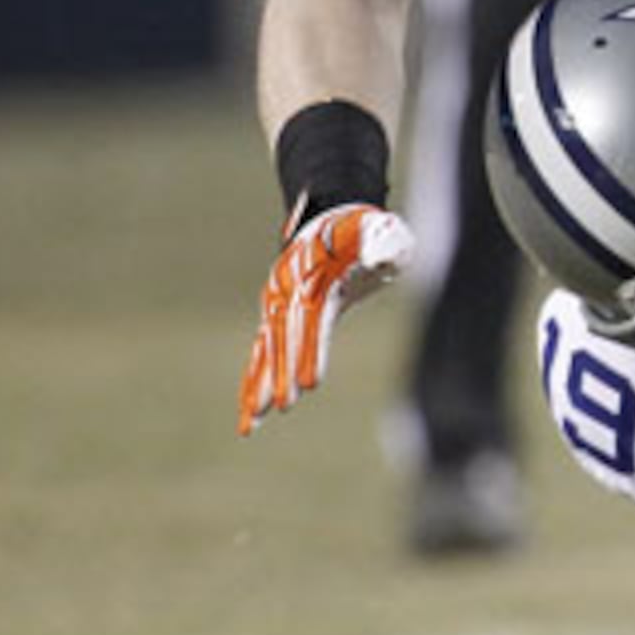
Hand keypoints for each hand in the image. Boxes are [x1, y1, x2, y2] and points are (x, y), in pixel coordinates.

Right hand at [237, 203, 412, 434]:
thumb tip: (380, 259)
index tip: (311, 384)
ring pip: (265, 347)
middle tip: (283, 406)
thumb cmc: (368, 230)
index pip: (311, 316)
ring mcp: (277, 300)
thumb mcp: (384, 231)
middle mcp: (289, 287)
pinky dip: (253, 380)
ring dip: (258, 383)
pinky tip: (249, 414)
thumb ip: (383, 243)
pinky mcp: (275, 313)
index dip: (310, 350)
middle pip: (284, 335)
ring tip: (250, 422)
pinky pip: (261, 351)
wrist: (335, 213)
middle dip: (283, 372)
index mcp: (316, 272)